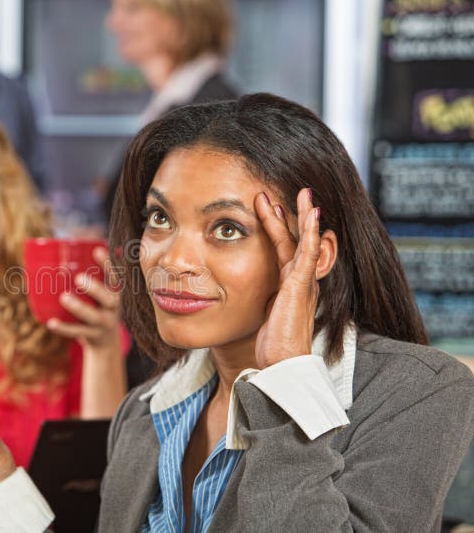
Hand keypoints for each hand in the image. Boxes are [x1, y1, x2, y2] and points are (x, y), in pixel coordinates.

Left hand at [46, 247, 121, 355]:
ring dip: (79, 307)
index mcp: (114, 292)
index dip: (107, 264)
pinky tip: (51, 323)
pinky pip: (77, 332)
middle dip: (95, 288)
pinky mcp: (93, 336)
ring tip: (64, 297)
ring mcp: (104, 324)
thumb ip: (86, 274)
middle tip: (79, 278)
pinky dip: (64, 328)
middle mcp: (113, 308)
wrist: (106, 340)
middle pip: (108, 298)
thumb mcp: (99, 291)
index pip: (114, 276)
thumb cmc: (95, 305)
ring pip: (93, 317)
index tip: (96, 250)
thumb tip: (53, 252)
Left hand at [253, 188, 321, 367]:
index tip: (271, 208)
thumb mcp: (263, 316)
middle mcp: (300, 281)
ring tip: (302, 193)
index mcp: (290, 286)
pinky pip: (307, 253)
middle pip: (296, 240)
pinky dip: (310, 232)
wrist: (283, 364)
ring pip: (303, 242)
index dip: (279, 228)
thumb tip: (242, 296)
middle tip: (288, 191)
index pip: (286, 250)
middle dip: (292, 215)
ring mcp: (303, 282)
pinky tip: (312, 214)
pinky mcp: (301, 286)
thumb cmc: (273, 346)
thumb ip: (259, 301)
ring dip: (301, 216)